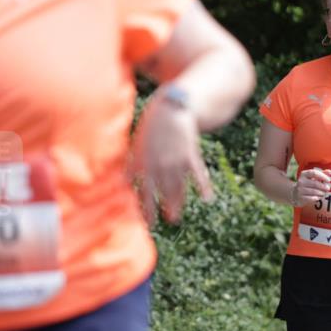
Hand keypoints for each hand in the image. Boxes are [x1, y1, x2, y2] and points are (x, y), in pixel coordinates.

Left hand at [130, 94, 213, 224]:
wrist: (170, 108)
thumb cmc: (152, 127)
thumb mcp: (137, 144)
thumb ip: (132, 164)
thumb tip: (122, 182)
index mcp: (144, 162)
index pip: (144, 190)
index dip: (146, 206)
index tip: (148, 222)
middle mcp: (158, 164)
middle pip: (162, 190)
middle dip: (163, 207)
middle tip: (165, 222)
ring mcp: (174, 160)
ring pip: (177, 186)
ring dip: (177, 202)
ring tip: (175, 217)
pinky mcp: (189, 154)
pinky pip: (197, 173)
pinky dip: (203, 186)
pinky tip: (208, 198)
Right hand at [293, 167, 330, 205]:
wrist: (294, 194)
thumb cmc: (307, 184)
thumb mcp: (312, 177)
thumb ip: (321, 174)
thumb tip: (330, 172)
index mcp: (304, 174)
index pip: (314, 173)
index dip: (322, 176)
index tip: (328, 180)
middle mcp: (301, 181)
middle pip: (315, 183)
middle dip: (323, 186)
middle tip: (328, 188)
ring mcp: (300, 190)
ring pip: (314, 192)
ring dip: (321, 193)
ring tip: (324, 193)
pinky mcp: (301, 198)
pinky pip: (312, 198)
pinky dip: (317, 198)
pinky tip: (319, 197)